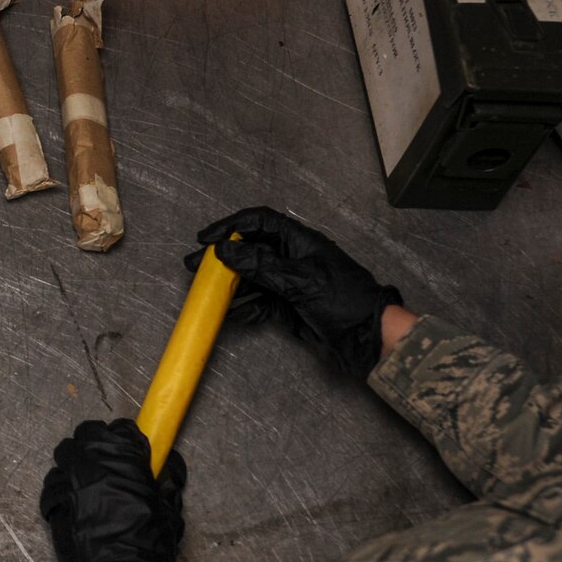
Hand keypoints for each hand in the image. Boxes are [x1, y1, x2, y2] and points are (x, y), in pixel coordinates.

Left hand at [39, 419, 184, 561]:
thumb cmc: (146, 545)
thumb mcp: (169, 511)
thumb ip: (168, 483)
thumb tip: (170, 468)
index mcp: (122, 459)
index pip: (122, 429)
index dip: (129, 439)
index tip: (135, 452)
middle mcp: (90, 462)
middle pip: (88, 433)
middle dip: (99, 441)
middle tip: (111, 460)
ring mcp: (67, 479)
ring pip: (65, 453)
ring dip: (77, 460)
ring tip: (90, 478)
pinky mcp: (51, 499)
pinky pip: (54, 480)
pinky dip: (63, 484)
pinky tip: (75, 499)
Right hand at [185, 206, 402, 378]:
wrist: (369, 337)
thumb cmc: (343, 300)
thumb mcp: (300, 280)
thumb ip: (260, 265)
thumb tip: (225, 250)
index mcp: (299, 241)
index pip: (259, 223)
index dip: (230, 227)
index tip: (205, 240)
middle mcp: (292, 258)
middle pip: (250, 250)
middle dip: (221, 258)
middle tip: (193, 267)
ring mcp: (289, 283)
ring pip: (251, 278)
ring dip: (228, 285)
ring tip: (203, 294)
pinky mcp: (289, 307)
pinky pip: (260, 304)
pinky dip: (243, 309)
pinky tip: (228, 315)